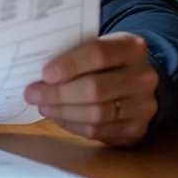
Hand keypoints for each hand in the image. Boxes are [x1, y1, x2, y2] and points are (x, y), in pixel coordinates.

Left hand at [24, 32, 158, 146]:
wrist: (137, 83)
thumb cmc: (107, 62)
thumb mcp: (98, 47)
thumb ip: (75, 53)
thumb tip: (37, 70)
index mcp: (132, 47)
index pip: (99, 53)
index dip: (70, 64)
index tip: (45, 73)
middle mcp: (144, 77)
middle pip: (96, 88)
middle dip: (59, 93)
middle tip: (33, 94)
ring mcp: (144, 106)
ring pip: (97, 114)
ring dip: (63, 111)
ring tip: (43, 106)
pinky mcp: (136, 130)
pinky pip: (99, 131)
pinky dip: (73, 125)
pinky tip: (58, 117)